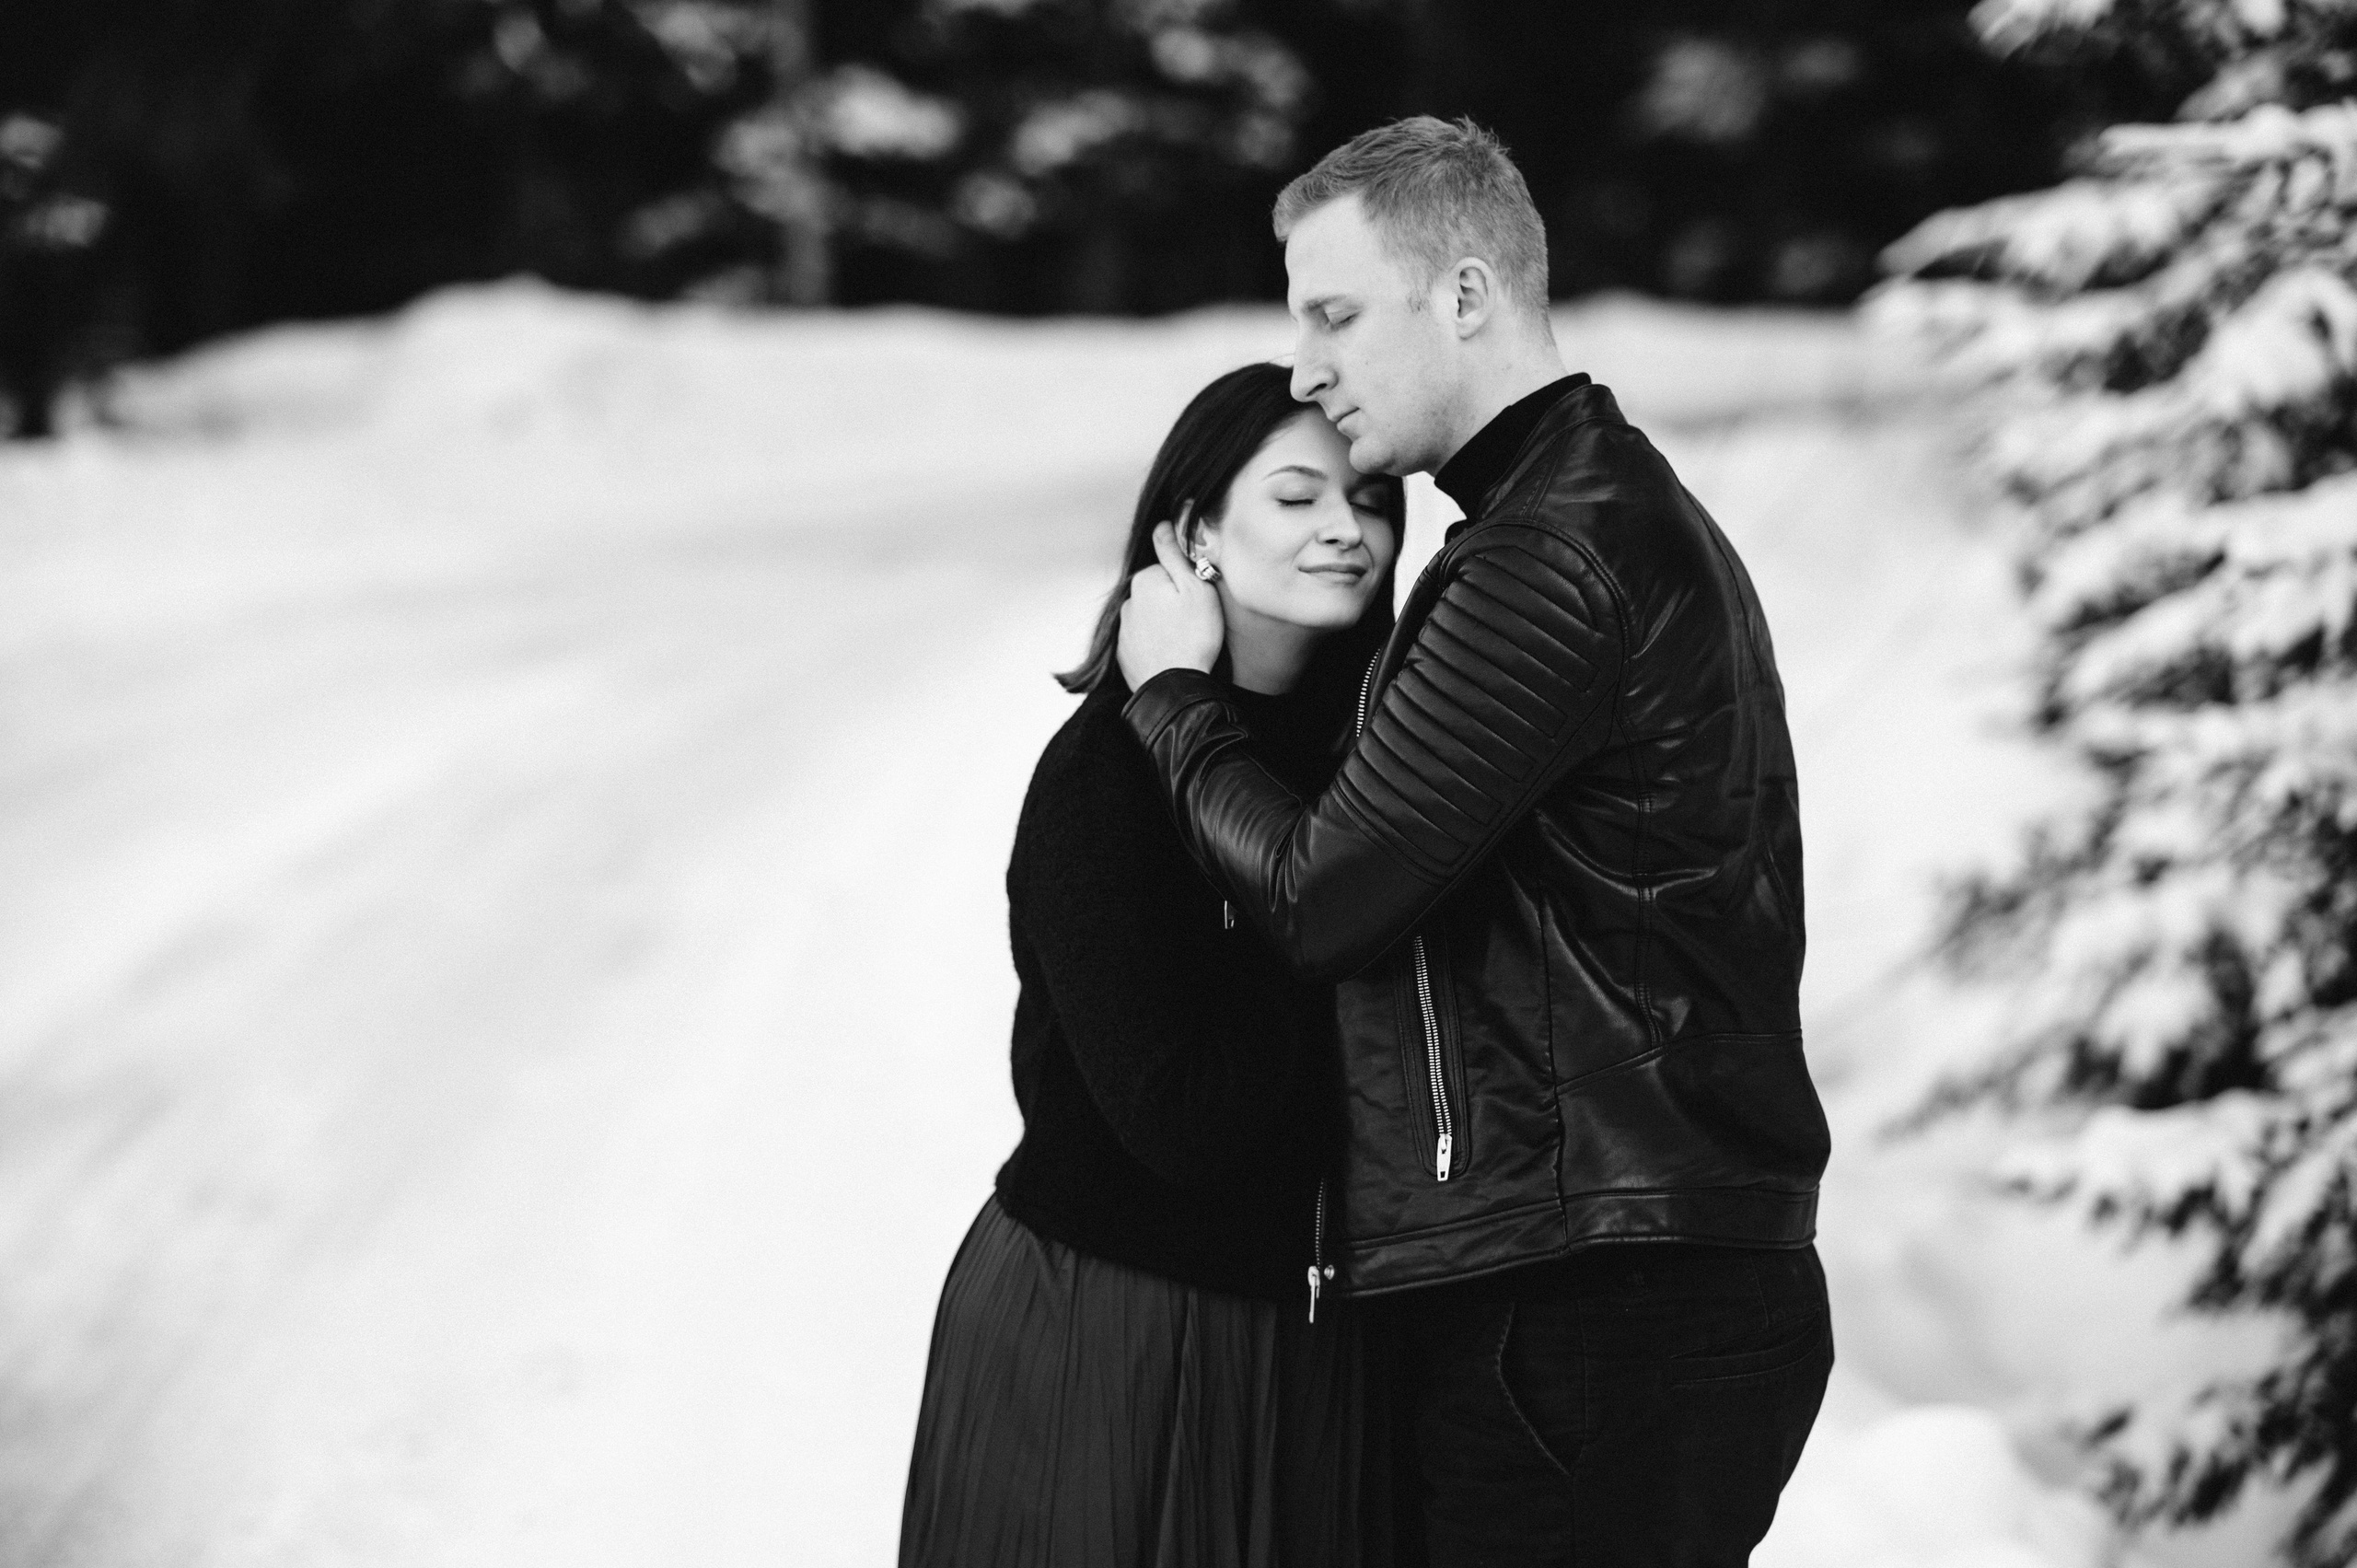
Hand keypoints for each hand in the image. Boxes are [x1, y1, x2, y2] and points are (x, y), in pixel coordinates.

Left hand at [1117, 516, 1223, 690]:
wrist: (1175, 687)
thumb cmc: (1193, 637)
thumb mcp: (1195, 587)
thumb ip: (1176, 552)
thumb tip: (1164, 523)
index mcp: (1145, 580)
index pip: (1169, 569)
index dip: (1189, 581)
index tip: (1199, 599)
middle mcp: (1129, 601)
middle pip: (1159, 591)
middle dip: (1175, 601)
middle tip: (1195, 622)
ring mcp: (1124, 629)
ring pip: (1152, 615)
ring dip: (1165, 622)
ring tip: (1185, 640)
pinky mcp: (1125, 653)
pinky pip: (1145, 639)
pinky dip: (1157, 643)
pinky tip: (1172, 653)